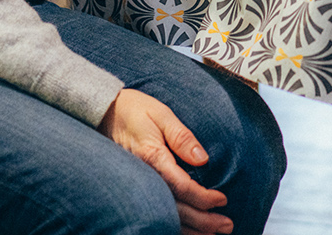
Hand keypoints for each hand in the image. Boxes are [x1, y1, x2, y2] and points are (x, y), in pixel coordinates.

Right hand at [97, 88, 231, 234]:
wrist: (104, 112)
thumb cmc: (135, 110)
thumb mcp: (161, 114)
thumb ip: (182, 137)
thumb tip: (202, 159)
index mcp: (153, 158)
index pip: (182, 187)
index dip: (204, 198)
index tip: (223, 200)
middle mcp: (145, 177)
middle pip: (176, 208)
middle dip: (203, 221)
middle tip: (227, 226)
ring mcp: (140, 184)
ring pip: (166, 216)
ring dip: (191, 229)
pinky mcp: (137, 187)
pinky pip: (156, 211)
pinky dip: (173, 226)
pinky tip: (188, 230)